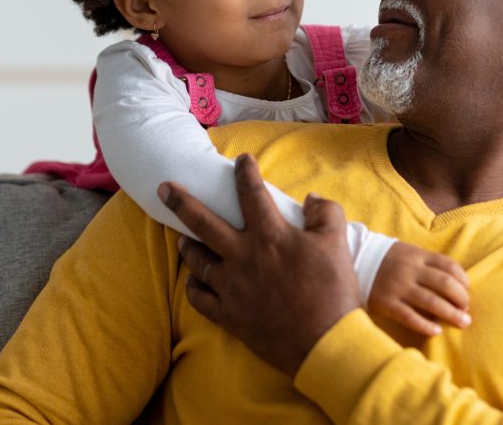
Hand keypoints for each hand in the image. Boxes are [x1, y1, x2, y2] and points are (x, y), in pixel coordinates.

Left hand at [158, 153, 359, 375]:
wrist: (324, 342)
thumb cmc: (332, 290)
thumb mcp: (338, 242)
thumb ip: (325, 212)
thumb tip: (311, 198)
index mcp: (270, 236)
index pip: (251, 194)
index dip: (245, 173)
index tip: (241, 160)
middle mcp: (243, 257)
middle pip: (204, 223)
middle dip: (182, 202)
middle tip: (165, 188)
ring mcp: (232, 288)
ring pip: (198, 260)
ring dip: (188, 246)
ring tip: (182, 237)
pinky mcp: (229, 315)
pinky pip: (200, 298)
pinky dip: (194, 286)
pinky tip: (193, 280)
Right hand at [369, 242, 470, 336]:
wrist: (356, 260)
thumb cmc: (389, 260)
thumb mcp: (409, 253)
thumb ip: (429, 264)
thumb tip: (455, 284)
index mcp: (418, 255)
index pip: (449, 266)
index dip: (463, 281)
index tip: (466, 293)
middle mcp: (410, 269)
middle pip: (445, 284)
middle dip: (461, 299)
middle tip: (466, 311)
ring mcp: (398, 286)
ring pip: (432, 301)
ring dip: (451, 314)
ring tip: (463, 322)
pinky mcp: (386, 302)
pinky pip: (410, 316)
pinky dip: (426, 325)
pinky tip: (437, 331)